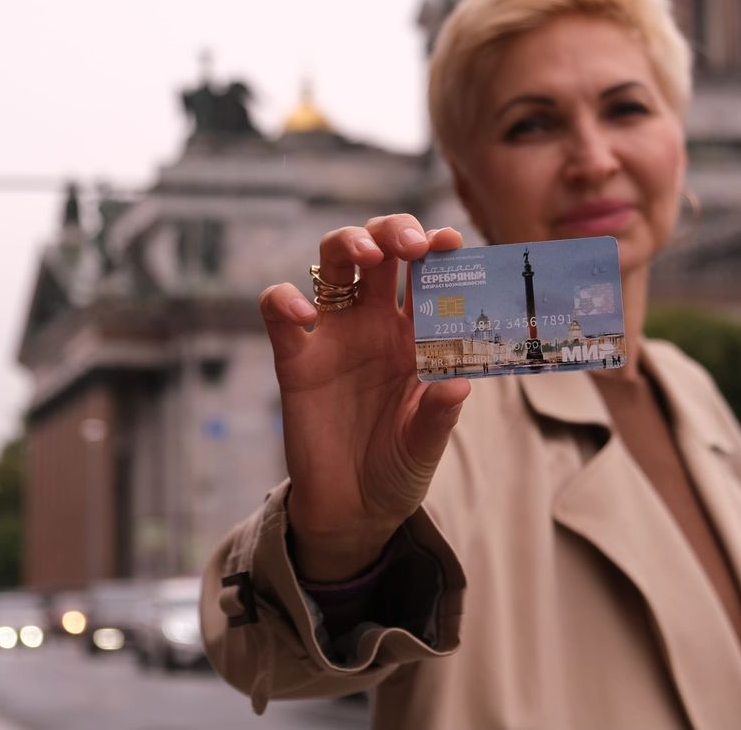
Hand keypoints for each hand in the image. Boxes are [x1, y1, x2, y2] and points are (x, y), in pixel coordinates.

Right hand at [258, 215, 470, 580]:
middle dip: (395, 230)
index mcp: (418, 334)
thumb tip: (460, 383)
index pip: (429, 275)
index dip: (438, 250)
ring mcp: (335, 336)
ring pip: (333, 264)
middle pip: (381, 251)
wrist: (352, 511)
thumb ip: (439, 416)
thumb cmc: (398, 469)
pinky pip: (280, 313)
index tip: (452, 241)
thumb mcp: (425, 447)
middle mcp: (377, 324)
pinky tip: (304, 315)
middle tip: (411, 243)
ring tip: (367, 254)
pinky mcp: (296, 359)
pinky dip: (285, 300)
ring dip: (348, 244)